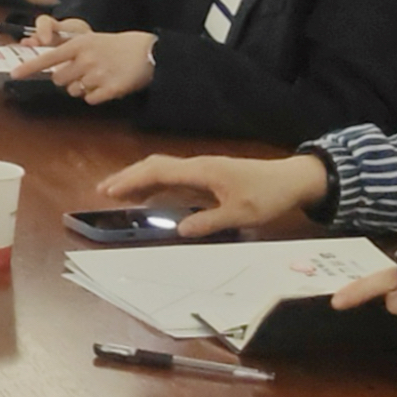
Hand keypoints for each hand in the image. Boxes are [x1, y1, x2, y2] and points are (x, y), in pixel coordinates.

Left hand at [22, 23, 154, 103]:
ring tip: (98, 77)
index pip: (49, 57)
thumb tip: (53, 67)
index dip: (30, 67)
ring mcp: (98, 75)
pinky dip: (95, 96)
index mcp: (80, 45)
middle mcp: (85, 59)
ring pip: (74, 91)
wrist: (148, 52)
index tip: (14, 74)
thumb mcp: (92, 40)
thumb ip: (72, 51)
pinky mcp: (110, 90)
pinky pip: (90, 100)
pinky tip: (107, 85)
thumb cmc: (118, 45)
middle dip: (66, 79)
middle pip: (59, 80)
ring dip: (81, 88)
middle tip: (82, 72)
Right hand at [97, 152, 331, 237]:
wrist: (293, 179)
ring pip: (164, 169)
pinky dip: (157, 183)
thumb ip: (209, 222)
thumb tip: (179, 230)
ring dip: (140, 178)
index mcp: (202, 171)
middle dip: (128, 176)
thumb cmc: (268, 196)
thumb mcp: (241, 214)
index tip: (109, 190)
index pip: (158, 171)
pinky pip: (176, 176)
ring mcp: (204, 169)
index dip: (132, 180)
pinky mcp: (210, 175)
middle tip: (103, 190)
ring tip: (118, 191)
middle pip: (155, 165)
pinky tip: (151, 194)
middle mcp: (198, 166)